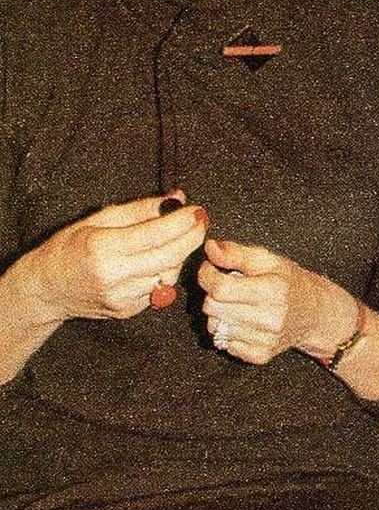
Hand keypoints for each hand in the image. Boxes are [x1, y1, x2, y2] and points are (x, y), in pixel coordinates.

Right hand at [23, 192, 208, 323]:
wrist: (46, 289)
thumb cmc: (69, 247)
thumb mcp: (98, 219)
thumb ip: (140, 209)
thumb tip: (178, 198)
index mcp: (103, 248)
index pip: (156, 234)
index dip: (183, 222)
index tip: (198, 210)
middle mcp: (114, 276)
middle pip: (171, 257)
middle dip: (193, 237)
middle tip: (201, 222)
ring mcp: (122, 298)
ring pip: (169, 274)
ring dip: (180, 255)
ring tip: (175, 239)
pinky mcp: (128, 311)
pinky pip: (159, 289)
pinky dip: (164, 271)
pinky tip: (156, 260)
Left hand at [198, 238, 357, 365]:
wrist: (314, 313)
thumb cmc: (289, 282)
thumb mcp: (268, 260)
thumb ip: (236, 253)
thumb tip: (210, 248)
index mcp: (271, 290)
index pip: (221, 288)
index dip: (207, 275)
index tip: (209, 268)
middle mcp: (269, 319)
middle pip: (213, 307)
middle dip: (213, 294)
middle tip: (227, 286)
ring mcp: (264, 340)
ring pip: (214, 327)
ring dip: (219, 314)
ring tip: (237, 305)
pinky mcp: (260, 355)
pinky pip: (224, 344)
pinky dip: (227, 332)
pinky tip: (242, 322)